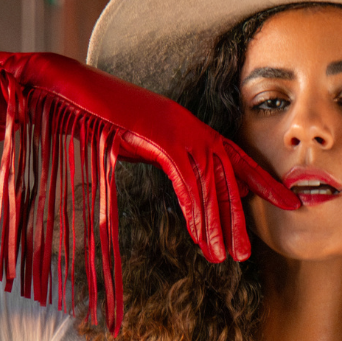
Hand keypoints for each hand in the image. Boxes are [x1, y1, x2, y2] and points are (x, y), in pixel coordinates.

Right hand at [0, 50, 300, 262]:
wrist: (59, 83)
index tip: (282, 204)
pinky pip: (187, 179)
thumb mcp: (127, 144)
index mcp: (183, 125)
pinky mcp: (160, 135)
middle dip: (251, 208)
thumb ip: (148, 161)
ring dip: (224, 222)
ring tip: (233, 257)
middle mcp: (187, 124)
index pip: (230, 156)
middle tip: (260, 246)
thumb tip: (160, 185)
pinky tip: (205, 238)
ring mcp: (176, 127)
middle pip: (230, 172)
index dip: (257, 181)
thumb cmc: (87, 112)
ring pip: (213, 182)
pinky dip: (199, 210)